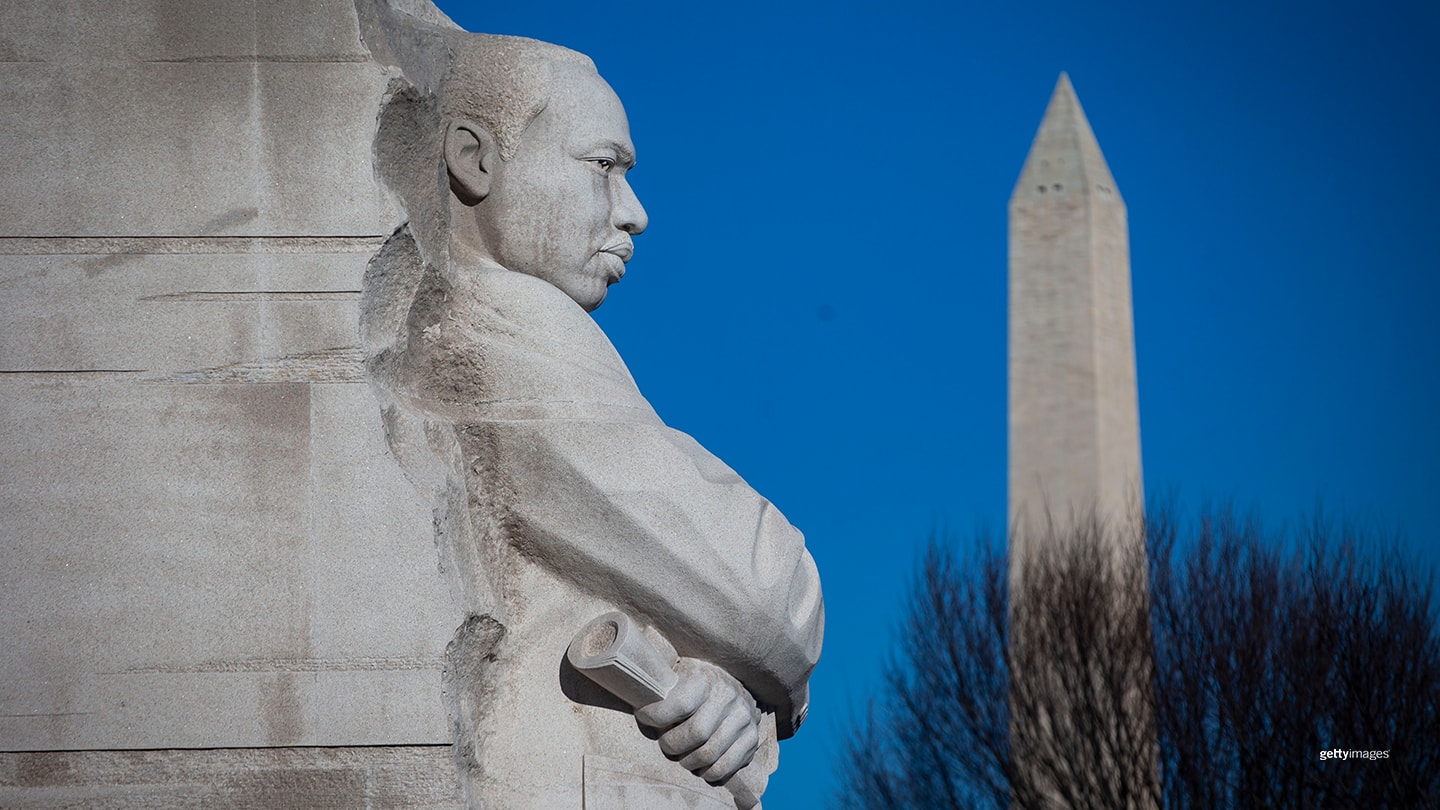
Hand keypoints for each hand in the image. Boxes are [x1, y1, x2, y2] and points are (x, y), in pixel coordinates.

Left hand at [634, 657, 761, 783]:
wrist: (730, 686)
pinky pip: (725, 768)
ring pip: (709, 754)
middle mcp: (728, 696)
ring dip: (688, 762)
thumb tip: (633, 689)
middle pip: (696, 734)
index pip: (680, 703)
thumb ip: (658, 681)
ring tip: (681, 756)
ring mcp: (743, 718)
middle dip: (673, 745)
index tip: (645, 717)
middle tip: (666, 744)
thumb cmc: (691, 684)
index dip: (656, 716)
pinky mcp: (752, 738)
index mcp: (706, 678)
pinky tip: (699, 766)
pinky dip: (707, 773)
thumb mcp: (676, 673)